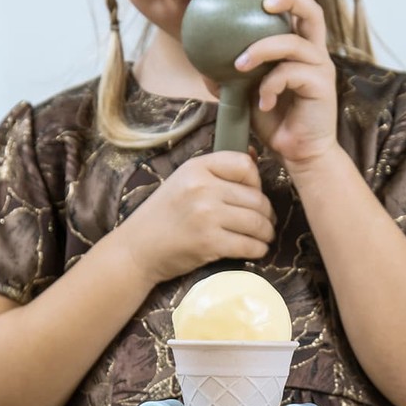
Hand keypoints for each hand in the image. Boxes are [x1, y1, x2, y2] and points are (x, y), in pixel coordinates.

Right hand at [114, 151, 275, 283]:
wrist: (137, 248)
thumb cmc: (164, 214)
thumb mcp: (185, 180)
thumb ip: (217, 171)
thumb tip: (256, 156)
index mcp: (196, 168)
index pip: (245, 165)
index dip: (256, 182)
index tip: (252, 195)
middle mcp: (202, 188)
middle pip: (256, 198)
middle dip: (267, 213)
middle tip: (266, 222)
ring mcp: (206, 216)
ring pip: (257, 223)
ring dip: (266, 232)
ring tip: (264, 236)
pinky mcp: (210, 243)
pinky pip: (250, 245)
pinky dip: (259, 249)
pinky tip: (257, 249)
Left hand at [235, 0, 338, 167]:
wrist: (300, 153)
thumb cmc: (274, 120)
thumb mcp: (246, 94)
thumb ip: (231, 75)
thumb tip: (201, 60)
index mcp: (301, 47)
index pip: (299, 9)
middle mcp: (315, 53)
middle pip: (312, 11)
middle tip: (264, 1)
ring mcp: (321, 69)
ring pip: (295, 43)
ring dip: (263, 48)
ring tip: (239, 63)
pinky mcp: (322, 87)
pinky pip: (292, 74)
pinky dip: (271, 86)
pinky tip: (262, 103)